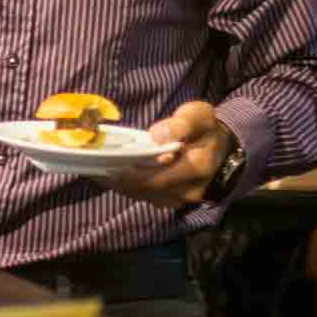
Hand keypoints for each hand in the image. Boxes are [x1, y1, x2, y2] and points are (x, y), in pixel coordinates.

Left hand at [108, 100, 231, 207]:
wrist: (223, 149)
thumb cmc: (206, 129)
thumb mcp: (199, 116)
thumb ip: (180, 125)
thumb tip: (156, 135)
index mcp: (196, 168)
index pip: (156, 177)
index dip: (129, 174)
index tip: (104, 165)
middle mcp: (188, 190)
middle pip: (145, 189)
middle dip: (118, 180)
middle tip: (93, 167)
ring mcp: (181, 199)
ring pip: (143, 196)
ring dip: (120, 185)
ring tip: (97, 171)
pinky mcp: (173, 200)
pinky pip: (146, 197)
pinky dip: (128, 187)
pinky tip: (112, 175)